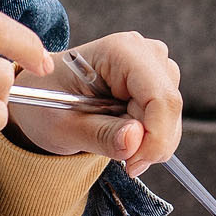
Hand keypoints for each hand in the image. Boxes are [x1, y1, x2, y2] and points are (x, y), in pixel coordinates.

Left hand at [7, 32, 182, 177]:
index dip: (156, 136)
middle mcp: (144, 51)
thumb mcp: (64, 127)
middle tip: (119, 157)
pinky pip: (168, 117)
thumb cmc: (47, 104)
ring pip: (171, 114)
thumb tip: (135, 140)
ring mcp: (155, 64)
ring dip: (149, 138)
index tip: (133, 164)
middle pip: (169, 106)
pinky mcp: (158, 80)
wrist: (44, 97)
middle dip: (150, 141)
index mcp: (119, 52)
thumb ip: (101, 135)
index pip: (160, 96)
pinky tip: (124, 131)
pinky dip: (150, 135)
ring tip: (112, 135)